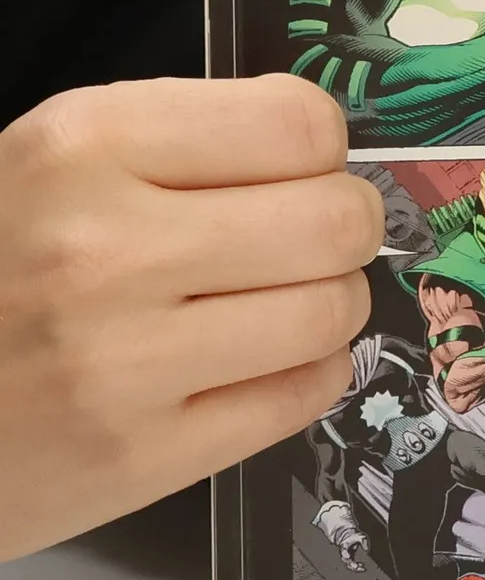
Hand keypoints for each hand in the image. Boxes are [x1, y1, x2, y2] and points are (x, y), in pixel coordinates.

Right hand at [0, 77, 381, 560]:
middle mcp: (105, 249)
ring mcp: (123, 361)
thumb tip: (322, 147)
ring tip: (271, 304)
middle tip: (305, 240)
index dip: (317, 149)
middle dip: (339, 228)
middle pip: (337, 219)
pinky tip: (252, 362)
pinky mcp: (141, 456)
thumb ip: (181, 143)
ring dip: (325, 305)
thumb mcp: (50, 165)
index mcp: (81, 147)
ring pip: (334, 311)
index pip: (300, 123)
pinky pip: (306, 395)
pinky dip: (305, 374)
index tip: (296, 167)